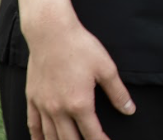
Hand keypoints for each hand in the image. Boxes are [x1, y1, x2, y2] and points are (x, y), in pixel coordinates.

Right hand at [21, 16, 133, 139]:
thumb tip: (130, 110)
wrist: (51, 33)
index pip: (92, 133)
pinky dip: (38, 137)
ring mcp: (43, 106)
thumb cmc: (81, 48)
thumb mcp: (106, 69)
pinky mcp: (32, 99)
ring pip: (50, 136)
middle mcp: (58, 110)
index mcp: (80, 104)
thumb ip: (118, 93)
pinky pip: (33, 125)